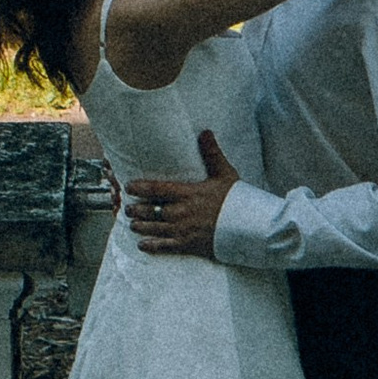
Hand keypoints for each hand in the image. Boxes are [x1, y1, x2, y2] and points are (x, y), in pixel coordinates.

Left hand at [124, 131, 238, 258]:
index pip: (158, 189)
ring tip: (132, 224)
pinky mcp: (189, 245)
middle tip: (128, 208)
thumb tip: (205, 132)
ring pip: (155, 229)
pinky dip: (152, 246)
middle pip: (152, 210)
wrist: (249, 227)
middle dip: (137, 210)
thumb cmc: (237, 200)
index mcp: (189, 193)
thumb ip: (212, 153)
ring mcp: (184, 230)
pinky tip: (142, 244)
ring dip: (141, 226)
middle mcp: (182, 212)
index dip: (141, 188)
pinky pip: (165, 247)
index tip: (129, 186)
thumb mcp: (225, 173)